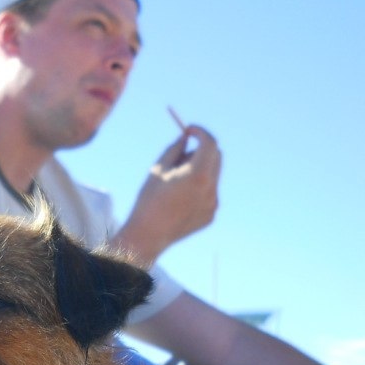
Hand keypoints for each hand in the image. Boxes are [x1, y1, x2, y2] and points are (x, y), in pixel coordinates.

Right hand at [115, 125, 221, 264]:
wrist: (148, 235)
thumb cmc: (149, 200)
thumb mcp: (158, 169)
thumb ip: (175, 149)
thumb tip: (186, 137)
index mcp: (198, 174)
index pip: (209, 143)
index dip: (200, 132)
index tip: (189, 129)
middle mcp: (211, 188)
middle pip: (216, 157)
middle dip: (202, 149)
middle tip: (184, 150)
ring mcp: (213, 203)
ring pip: (213, 175)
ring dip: (199, 170)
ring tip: (175, 183)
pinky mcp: (211, 214)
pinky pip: (209, 193)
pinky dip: (199, 188)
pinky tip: (179, 200)